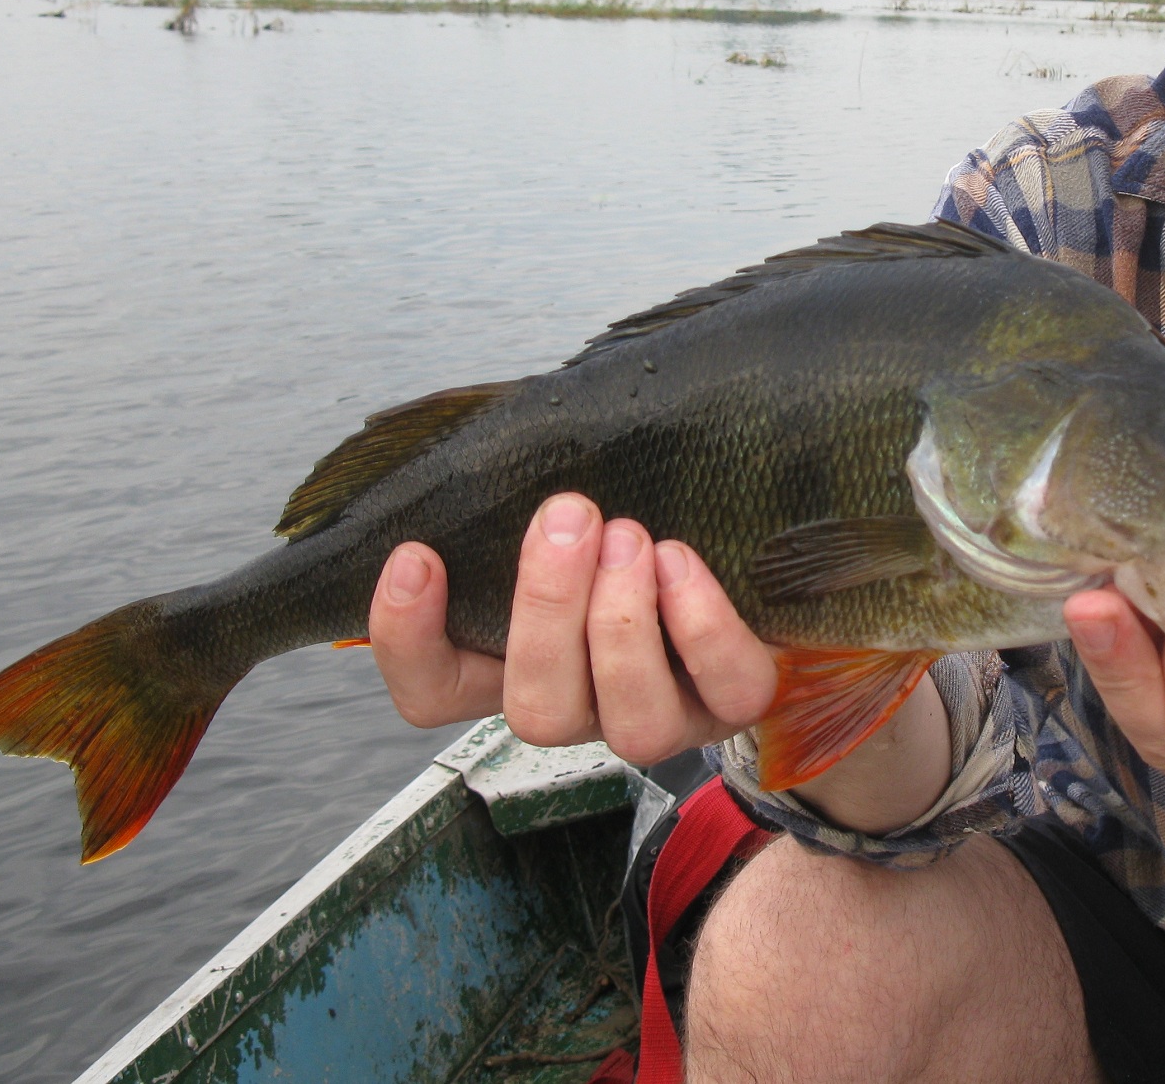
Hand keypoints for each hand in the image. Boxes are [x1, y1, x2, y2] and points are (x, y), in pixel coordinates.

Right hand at [368, 493, 777, 764]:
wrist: (755, 557)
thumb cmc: (639, 519)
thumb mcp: (570, 515)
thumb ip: (523, 500)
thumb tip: (487, 444)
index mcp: (522, 667)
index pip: (433, 694)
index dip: (409, 640)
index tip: (415, 554)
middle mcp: (589, 707)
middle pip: (536, 711)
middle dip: (547, 608)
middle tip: (567, 515)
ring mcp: (666, 716)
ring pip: (628, 720)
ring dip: (621, 623)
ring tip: (631, 537)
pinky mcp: (738, 701)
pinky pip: (726, 689)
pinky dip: (702, 624)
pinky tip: (681, 561)